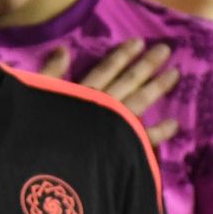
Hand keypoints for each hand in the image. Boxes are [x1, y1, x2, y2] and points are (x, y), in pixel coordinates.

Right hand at [40, 40, 180, 145]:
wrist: (48, 172)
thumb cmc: (38, 133)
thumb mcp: (36, 96)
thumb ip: (49, 74)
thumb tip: (62, 49)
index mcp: (82, 94)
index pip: (105, 70)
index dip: (122, 55)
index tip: (139, 41)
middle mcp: (102, 107)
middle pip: (128, 81)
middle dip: (147, 65)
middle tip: (166, 50)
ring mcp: (114, 127)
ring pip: (140, 102)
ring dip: (158, 88)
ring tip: (176, 75)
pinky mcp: (121, 149)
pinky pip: (145, 138)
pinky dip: (160, 132)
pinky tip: (175, 124)